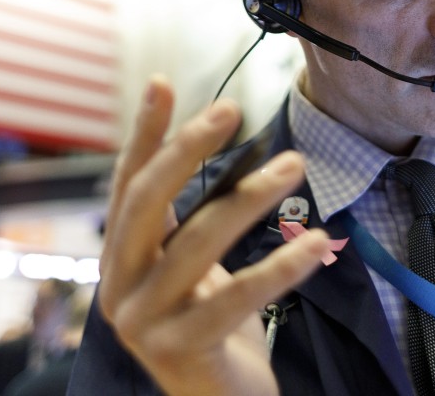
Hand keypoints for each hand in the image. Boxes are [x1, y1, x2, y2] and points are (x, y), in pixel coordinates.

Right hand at [97, 75, 330, 395]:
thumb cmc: (210, 328)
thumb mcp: (191, 266)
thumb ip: (186, 217)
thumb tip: (204, 141)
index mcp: (118, 260)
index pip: (128, 184)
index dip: (144, 134)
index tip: (161, 83)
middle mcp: (118, 288)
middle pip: (147, 203)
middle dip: (188, 148)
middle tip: (232, 108)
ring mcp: (144, 323)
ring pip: (198, 242)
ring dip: (250, 196)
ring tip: (294, 164)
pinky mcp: (181, 350)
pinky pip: (237, 296)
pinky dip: (280, 265)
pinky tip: (316, 241)